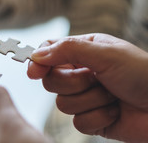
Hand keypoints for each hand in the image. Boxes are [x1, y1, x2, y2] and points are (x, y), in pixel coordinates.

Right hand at [29, 33, 147, 141]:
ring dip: (91, 100)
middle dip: (74, 83)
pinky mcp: (92, 119)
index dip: (39, 61)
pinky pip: (78, 122)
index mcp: (84, 51)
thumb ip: (68, 50)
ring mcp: (85, 97)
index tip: (35, 72)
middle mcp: (81, 72)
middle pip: (51, 80)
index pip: (49, 52)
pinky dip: (98, 117)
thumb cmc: (143, 74)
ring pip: (62, 103)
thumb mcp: (105, 54)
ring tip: (112, 95)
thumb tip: (36, 55)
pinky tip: (115, 111)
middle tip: (95, 78)